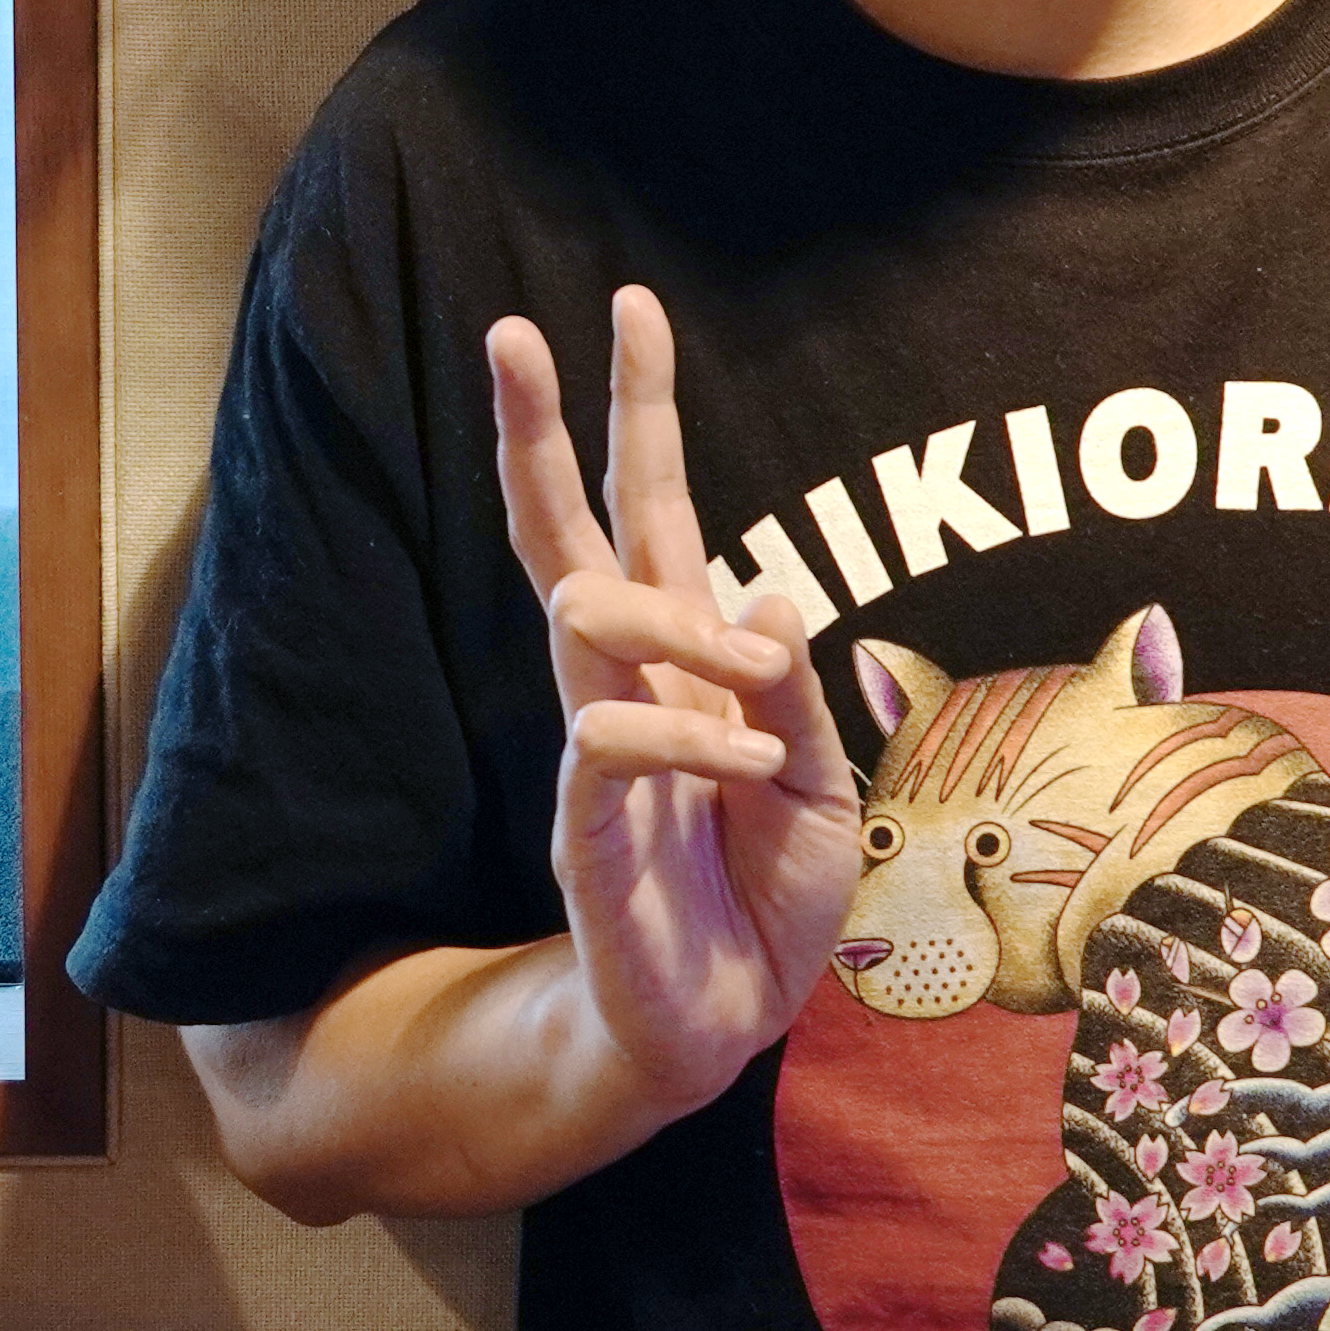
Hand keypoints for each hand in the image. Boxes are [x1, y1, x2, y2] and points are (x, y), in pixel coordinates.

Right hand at [491, 285, 860, 1116]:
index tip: (630, 307)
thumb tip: (759, 589)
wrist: (723, 1023)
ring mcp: (597, 747)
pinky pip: (609, 741)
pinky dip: (686, 736)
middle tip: (508, 329)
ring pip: (579, 618)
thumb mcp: (821, 779)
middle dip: (540, 432)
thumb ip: (790, 689)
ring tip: (727, 658)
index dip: (639, 411)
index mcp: (685, 655)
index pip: (651, 509)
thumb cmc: (767, 894)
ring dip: (660, 614)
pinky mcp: (585, 826)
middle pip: (566, 531)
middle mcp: (628, 681)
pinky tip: (745, 763)